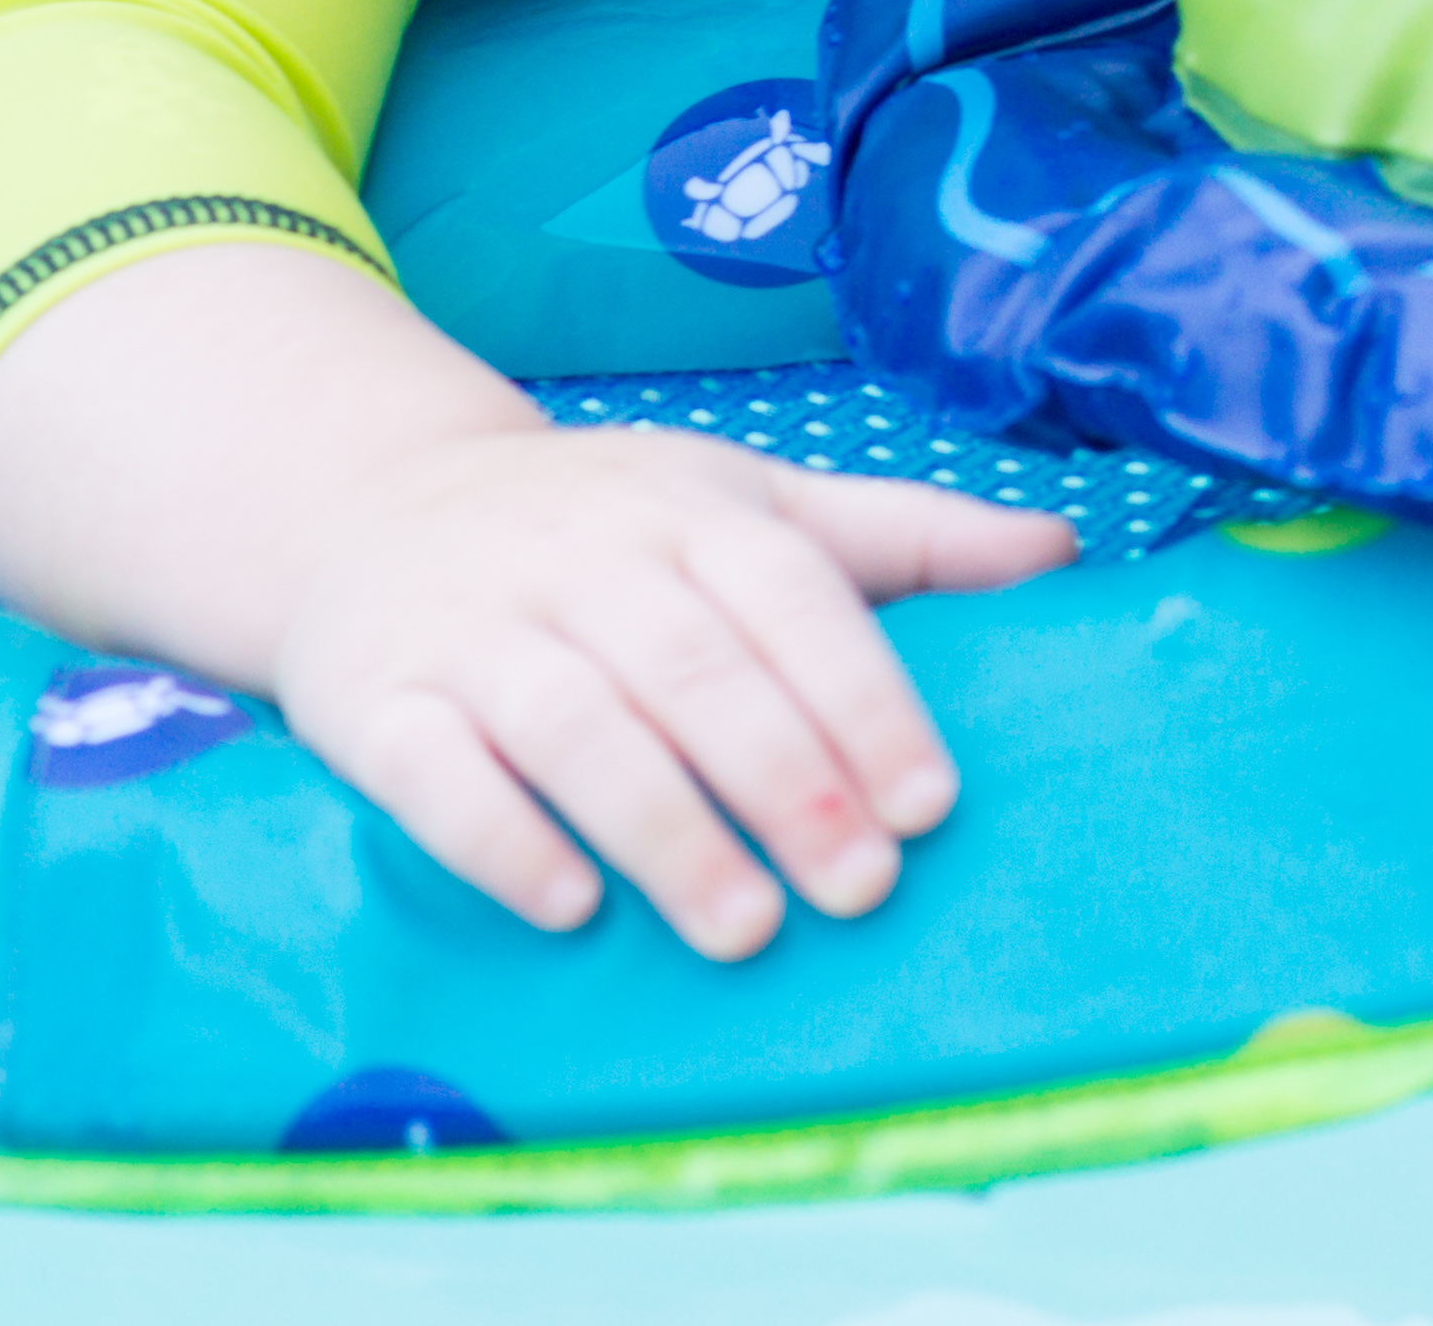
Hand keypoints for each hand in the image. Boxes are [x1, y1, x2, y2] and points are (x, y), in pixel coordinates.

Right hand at [0, 244, 1073, 956]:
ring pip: (575, 725)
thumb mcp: (750, 503)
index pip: (794, 595)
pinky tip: (571, 905)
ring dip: (664, 828)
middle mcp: (589, 560)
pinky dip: (501, 837)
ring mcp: (477, 628)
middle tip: (861, 889)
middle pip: (696, 668)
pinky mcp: (377, 703)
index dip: (864, 698)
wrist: (370, 503)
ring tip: (743, 929)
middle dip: (787, 781)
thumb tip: (1063, 553)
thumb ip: (903, 536)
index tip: (931, 803)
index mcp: (695, 511)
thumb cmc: (606, 525)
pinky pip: (434, 771)